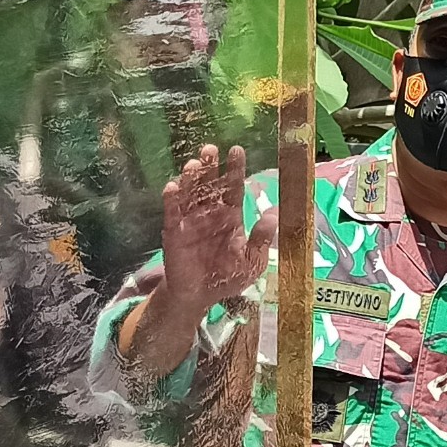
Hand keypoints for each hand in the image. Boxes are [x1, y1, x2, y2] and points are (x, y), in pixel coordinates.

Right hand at [157, 145, 277, 320]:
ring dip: (190, 179)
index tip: (236, 150)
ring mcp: (190, 221)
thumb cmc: (226, 278)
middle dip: (209, 166)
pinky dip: (171, 200)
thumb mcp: (252, 261)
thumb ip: (262, 238)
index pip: (233, 187)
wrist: (199, 297)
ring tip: (193, 165)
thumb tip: (276, 214)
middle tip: (210, 149)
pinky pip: (171, 213)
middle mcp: (209, 213)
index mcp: (230, 216)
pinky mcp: (173, 232)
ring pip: (190, 194)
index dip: (234, 169)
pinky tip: (173, 187)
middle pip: (209, 184)